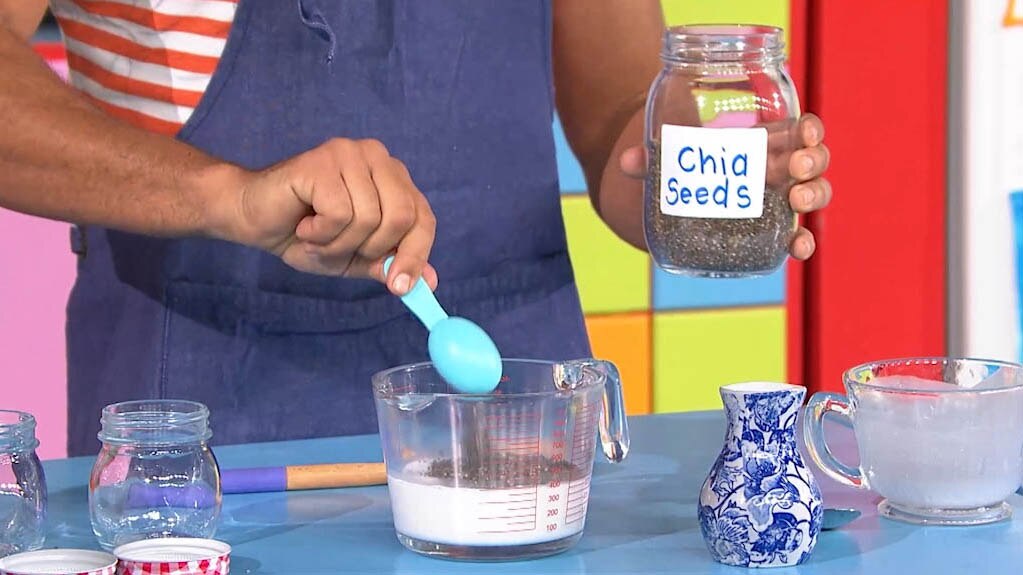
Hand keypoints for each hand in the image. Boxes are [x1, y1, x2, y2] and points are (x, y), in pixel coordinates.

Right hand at [216, 138, 437, 294]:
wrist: (254, 220)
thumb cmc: (308, 235)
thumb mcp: (356, 258)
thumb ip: (390, 264)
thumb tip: (429, 283)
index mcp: (393, 178)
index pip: (423, 218)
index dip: (415, 255)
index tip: (399, 288)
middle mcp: (378, 158)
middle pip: (402, 216)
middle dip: (371, 248)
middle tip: (339, 251)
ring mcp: (350, 154)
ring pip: (369, 218)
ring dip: (338, 244)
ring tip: (315, 237)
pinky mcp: (323, 160)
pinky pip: (340, 213)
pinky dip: (321, 233)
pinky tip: (304, 226)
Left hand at [617, 113, 831, 260]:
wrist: (680, 200)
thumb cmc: (686, 167)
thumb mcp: (668, 158)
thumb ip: (650, 160)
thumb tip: (628, 161)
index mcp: (766, 141)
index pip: (800, 130)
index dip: (810, 130)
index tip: (805, 132)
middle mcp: (782, 168)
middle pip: (813, 161)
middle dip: (812, 163)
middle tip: (795, 168)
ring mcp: (780, 201)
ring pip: (813, 194)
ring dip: (812, 196)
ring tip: (796, 200)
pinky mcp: (772, 232)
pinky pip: (796, 237)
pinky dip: (802, 243)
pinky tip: (798, 249)